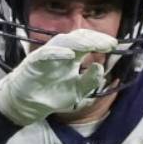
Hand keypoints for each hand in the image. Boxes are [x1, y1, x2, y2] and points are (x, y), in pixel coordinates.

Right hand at [0, 29, 115, 124]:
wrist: (28, 105)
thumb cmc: (52, 94)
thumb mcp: (78, 91)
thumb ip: (90, 81)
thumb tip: (100, 67)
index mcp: (71, 56)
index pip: (86, 42)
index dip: (100, 41)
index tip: (114, 44)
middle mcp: (60, 52)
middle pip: (78, 39)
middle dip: (94, 39)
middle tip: (109, 42)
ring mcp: (47, 56)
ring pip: (63, 42)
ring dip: (79, 42)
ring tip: (93, 44)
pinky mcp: (34, 63)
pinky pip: (45, 54)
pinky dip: (57, 53)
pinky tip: (70, 54)